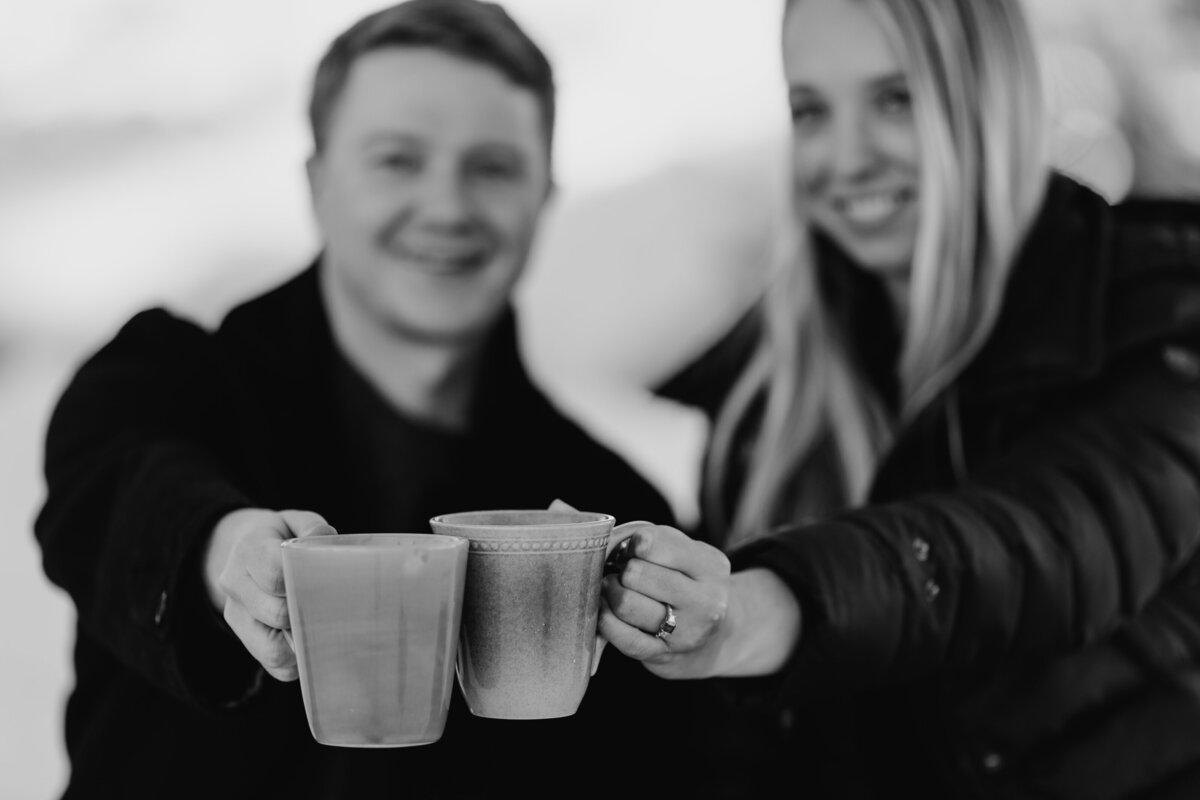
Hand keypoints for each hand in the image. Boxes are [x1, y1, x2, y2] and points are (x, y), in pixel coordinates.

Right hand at [204, 508, 336, 680]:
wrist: (243, 551)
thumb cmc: (279, 537)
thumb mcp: (294, 521)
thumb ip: (311, 528)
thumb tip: (324, 540)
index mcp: (248, 550)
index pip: (275, 575)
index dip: (304, 582)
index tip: (329, 581)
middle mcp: (235, 585)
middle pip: (276, 614)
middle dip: (309, 613)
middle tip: (336, 606)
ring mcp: (236, 615)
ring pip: (272, 649)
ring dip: (304, 643)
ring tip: (325, 627)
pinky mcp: (245, 638)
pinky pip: (274, 665)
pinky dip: (297, 661)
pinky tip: (312, 642)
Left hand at [598, 522, 733, 678]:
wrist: (715, 637)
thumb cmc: (689, 584)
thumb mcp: (686, 553)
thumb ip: (654, 540)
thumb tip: (612, 547)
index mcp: (711, 566)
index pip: (652, 544)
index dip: (633, 544)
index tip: (635, 550)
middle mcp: (705, 601)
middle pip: (635, 574)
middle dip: (622, 570)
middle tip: (624, 573)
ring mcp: (686, 632)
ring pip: (626, 604)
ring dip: (611, 593)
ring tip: (616, 589)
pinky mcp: (664, 655)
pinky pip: (623, 638)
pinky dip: (606, 620)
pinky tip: (606, 611)